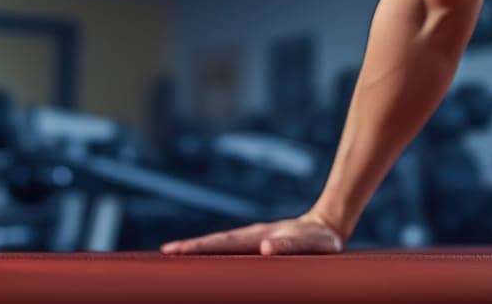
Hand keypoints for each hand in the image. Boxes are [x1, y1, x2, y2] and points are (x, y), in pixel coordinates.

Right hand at [160, 209, 347, 255]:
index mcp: (258, 237)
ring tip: (173, 257)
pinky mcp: (257, 248)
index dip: (198, 248)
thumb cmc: (322, 240)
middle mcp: (251, 237)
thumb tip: (266, 248)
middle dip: (189, 248)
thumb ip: (291, 244)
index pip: (222, 243)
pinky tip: (202, 264)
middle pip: (215, 243)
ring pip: (220, 246)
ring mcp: (253, 241)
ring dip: (198, 252)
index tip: (174, 251)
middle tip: (163, 254)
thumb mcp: (312, 244)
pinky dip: (212, 255)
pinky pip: (230, 251)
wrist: (329, 227)